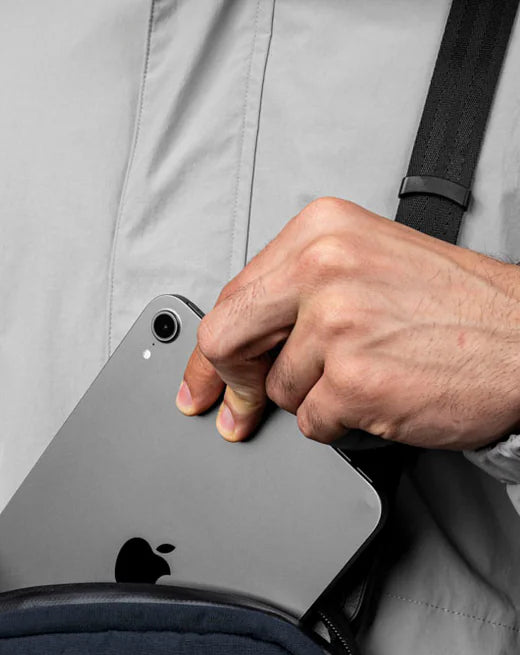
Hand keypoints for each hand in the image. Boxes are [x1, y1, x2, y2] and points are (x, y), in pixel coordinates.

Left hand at [177, 196, 519, 448]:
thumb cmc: (457, 308)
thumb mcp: (368, 265)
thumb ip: (298, 294)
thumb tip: (237, 347)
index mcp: (320, 231)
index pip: (231, 297)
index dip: (208, 353)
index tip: (197, 383)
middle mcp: (322, 268)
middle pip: (224, 340)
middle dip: (230, 384)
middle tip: (238, 409)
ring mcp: (335, 325)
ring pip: (277, 389)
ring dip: (314, 399)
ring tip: (369, 372)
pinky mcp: (351, 381)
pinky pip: (311, 423)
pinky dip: (341, 423)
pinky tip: (381, 394)